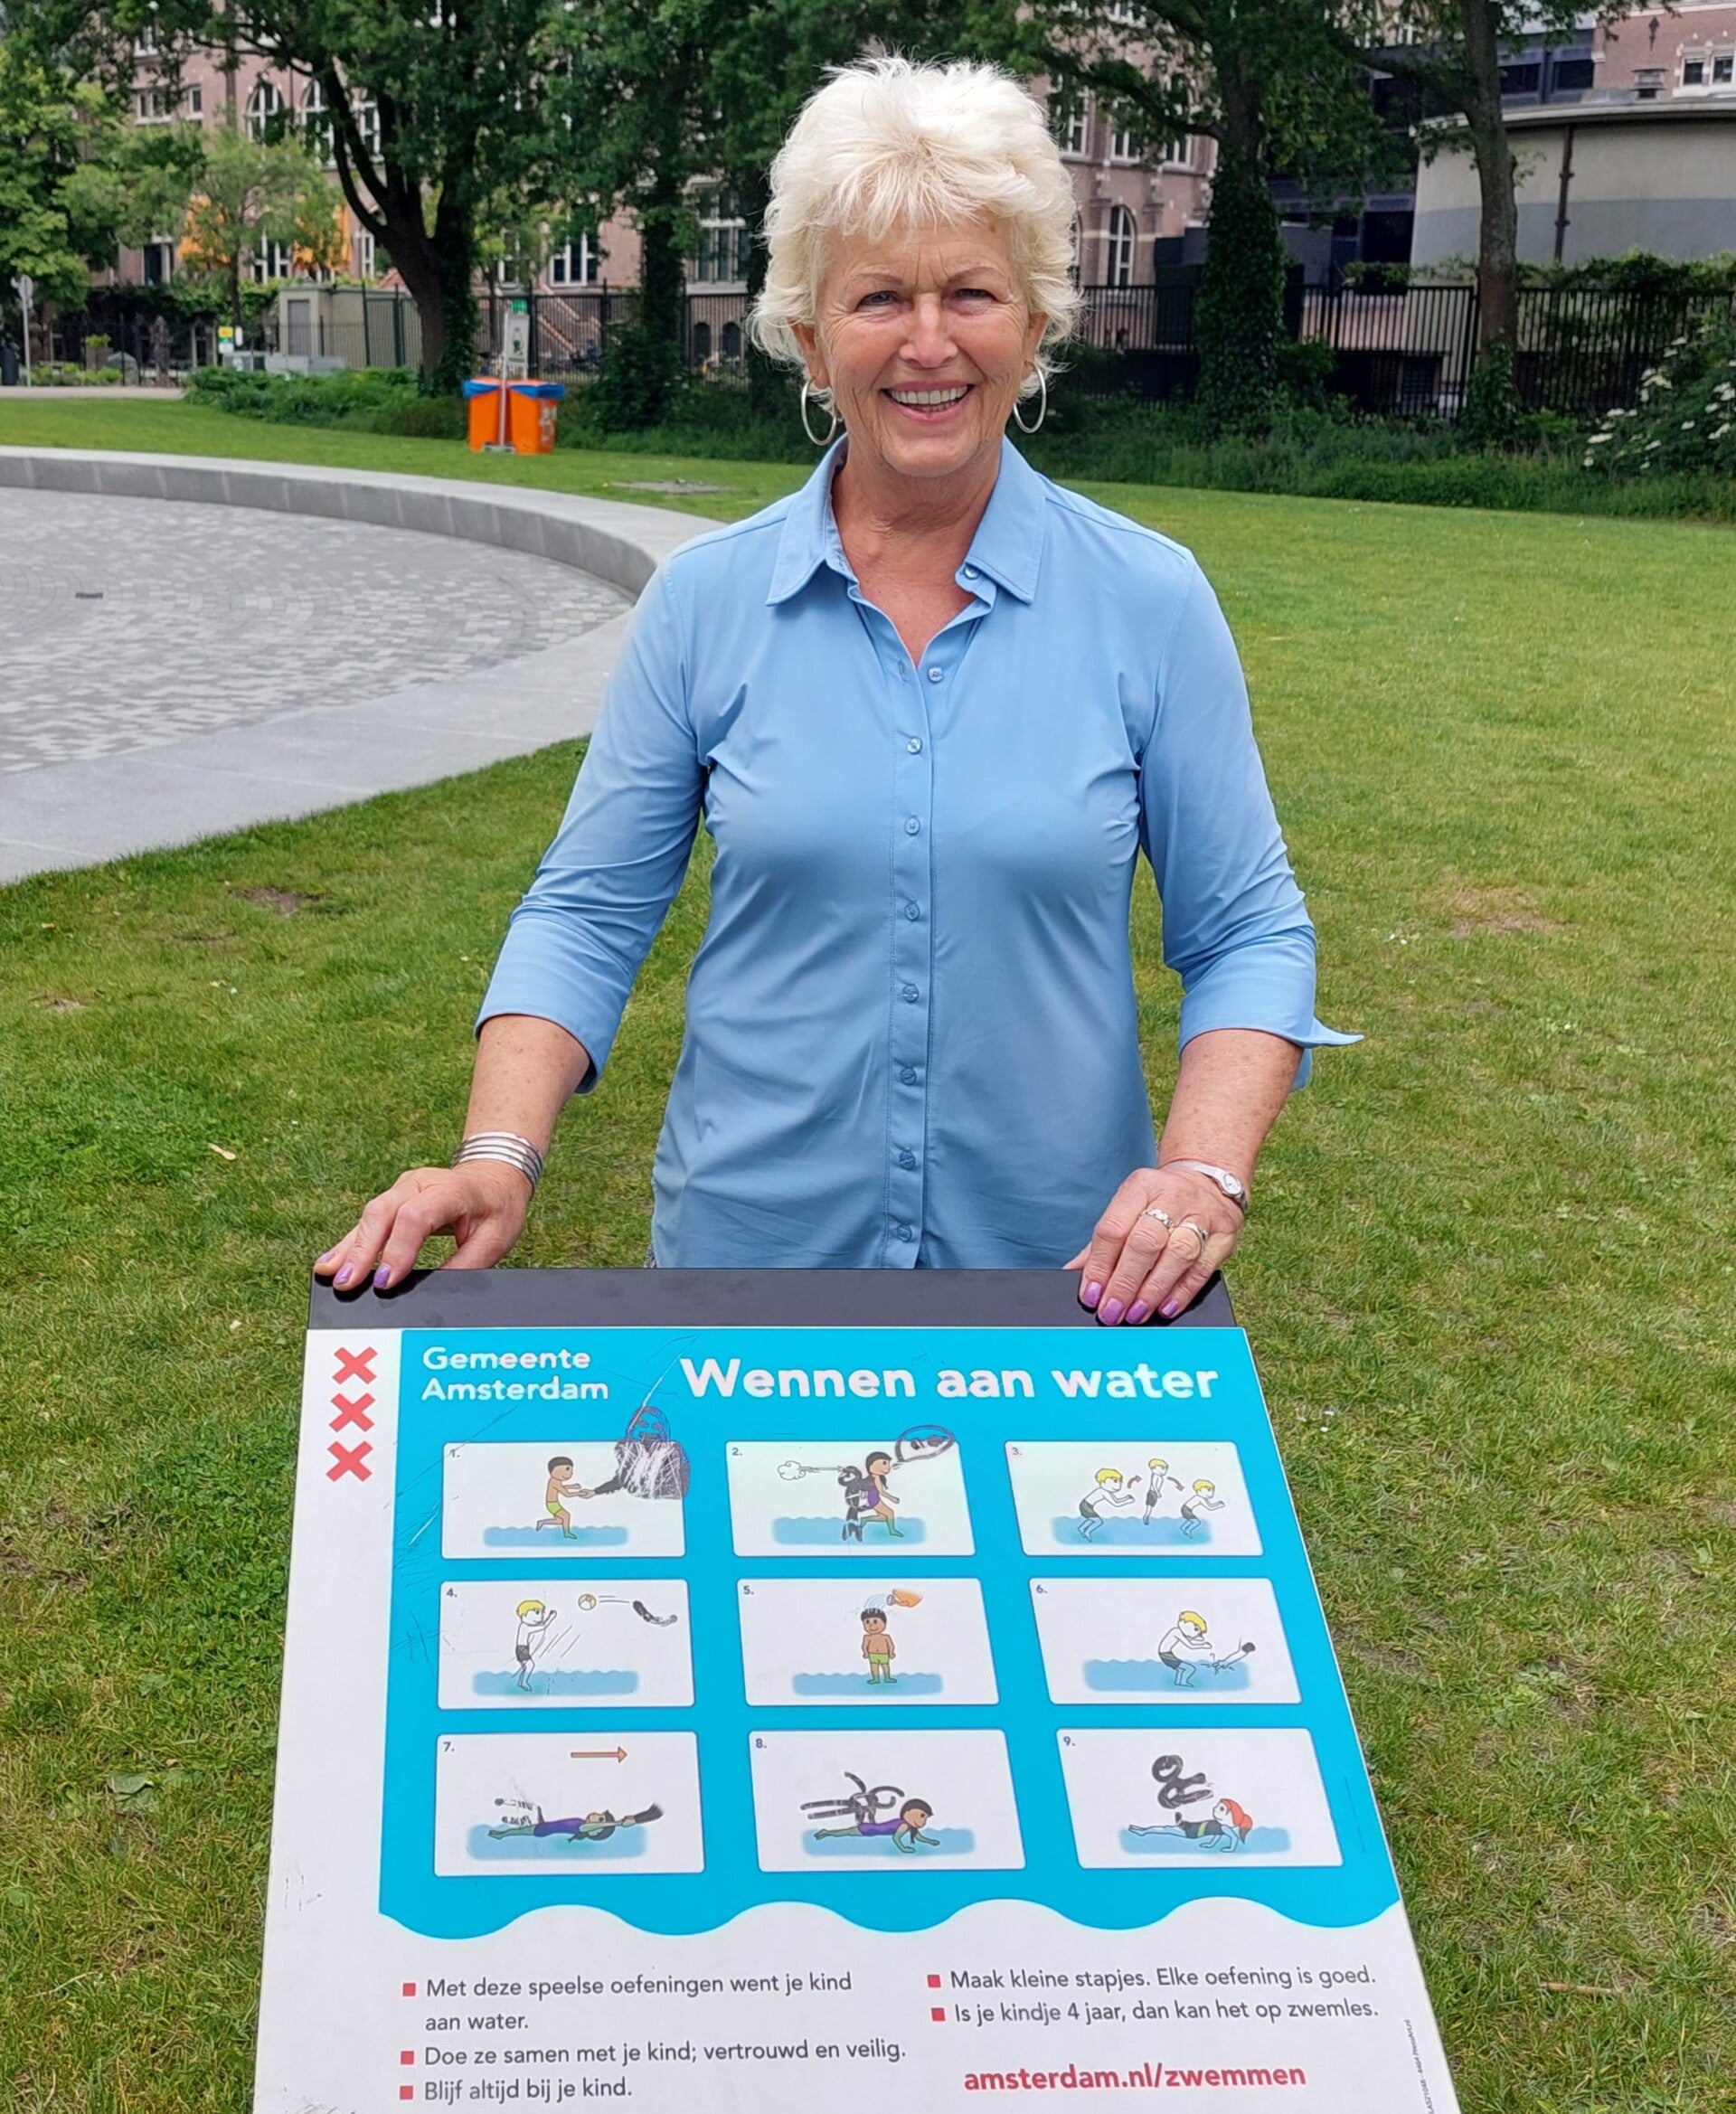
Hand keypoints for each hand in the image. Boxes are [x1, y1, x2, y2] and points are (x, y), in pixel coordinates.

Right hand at [314, 1162, 531, 1291]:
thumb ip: (467, 1264)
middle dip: (363, 1250)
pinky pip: (368, 1220)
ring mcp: (403, 1187)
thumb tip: (435, 1293)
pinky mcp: (393, 1199)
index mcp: (452, 1190)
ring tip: (329, 1275)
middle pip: (383, 1212)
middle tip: (347, 1283)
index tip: (386, 1281)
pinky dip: (350, 1243)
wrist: (495, 1176)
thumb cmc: (498, 1208)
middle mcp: (421, 1183)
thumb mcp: (496, 1238)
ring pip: (369, 1215)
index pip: (417, 1216)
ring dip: (350, 1247)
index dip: (398, 1249)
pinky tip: (330, 1263)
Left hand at [1066, 1167, 1242, 1325]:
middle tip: (1112, 1311)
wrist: (1206, 1181)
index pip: (1113, 1228)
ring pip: (1177, 1255)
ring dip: (1153, 1290)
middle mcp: (1172, 1197)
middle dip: (1125, 1282)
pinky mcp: (1224, 1235)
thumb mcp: (1129, 1208)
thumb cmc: (1159, 1202)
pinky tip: (1165, 1308)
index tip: (1091, 1294)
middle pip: (1145, 1243)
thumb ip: (1102, 1242)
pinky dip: (1182, 1292)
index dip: (1099, 1265)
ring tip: (1136, 1313)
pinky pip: (1202, 1268)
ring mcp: (1202, 1214)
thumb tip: (1073, 1273)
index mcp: (1140, 1187)